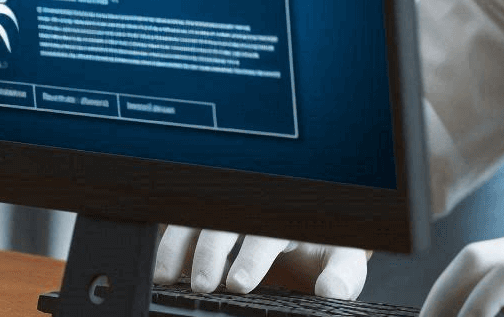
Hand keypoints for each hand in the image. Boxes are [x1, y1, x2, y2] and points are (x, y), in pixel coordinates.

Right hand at [155, 225, 370, 299]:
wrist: (312, 235)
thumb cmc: (325, 248)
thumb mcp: (342, 260)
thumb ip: (342, 276)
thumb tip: (331, 292)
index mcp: (289, 217)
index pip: (268, 232)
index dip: (252, 257)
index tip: (239, 284)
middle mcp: (254, 211)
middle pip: (226, 222)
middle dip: (210, 253)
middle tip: (203, 286)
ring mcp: (228, 214)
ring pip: (196, 220)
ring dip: (178, 246)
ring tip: (166, 278)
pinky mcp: (208, 223)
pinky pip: (182, 226)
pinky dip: (168, 245)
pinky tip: (161, 270)